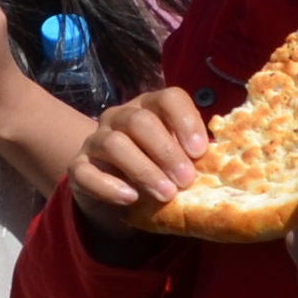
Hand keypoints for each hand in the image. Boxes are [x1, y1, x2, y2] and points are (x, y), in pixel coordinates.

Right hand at [66, 87, 217, 235]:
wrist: (118, 197)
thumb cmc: (157, 172)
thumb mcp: (177, 162)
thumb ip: (191, 157)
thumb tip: (219, 163)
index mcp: (150, 108)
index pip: (168, 98)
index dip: (185, 121)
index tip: (200, 151)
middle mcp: (120, 117)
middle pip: (140, 121)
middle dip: (166, 151)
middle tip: (186, 180)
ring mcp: (96, 140)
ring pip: (114, 143)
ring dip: (143, 169)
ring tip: (165, 194)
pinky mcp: (77, 167)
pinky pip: (86, 172)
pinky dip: (109, 186)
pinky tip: (130, 198)